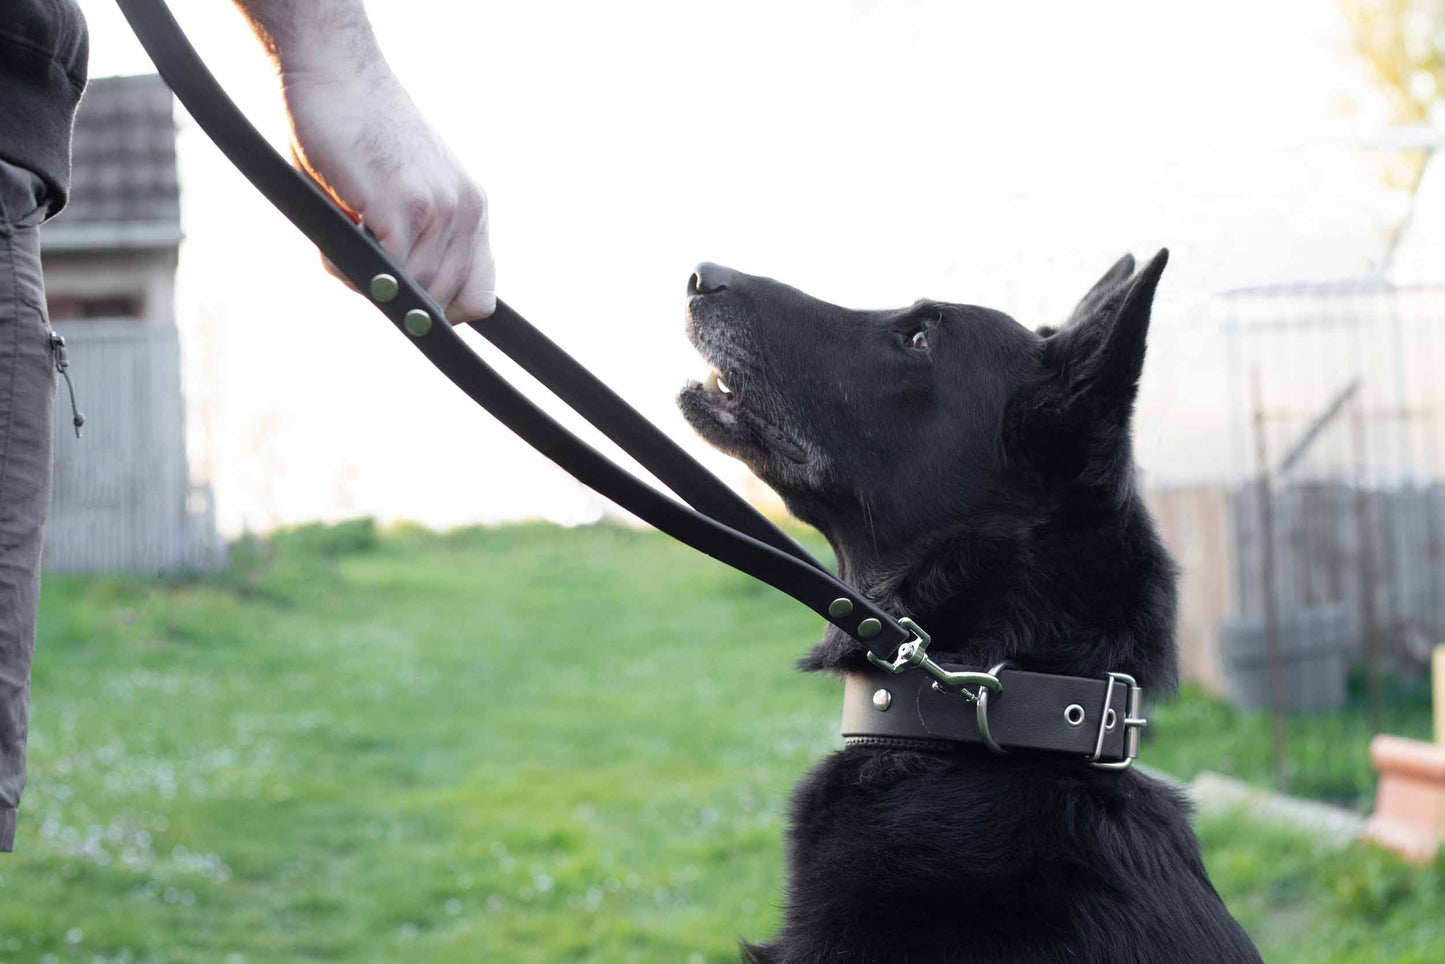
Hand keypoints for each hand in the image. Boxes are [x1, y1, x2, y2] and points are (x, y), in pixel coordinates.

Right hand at [280, 67, 495, 321]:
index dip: (440, 310)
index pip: (479, 298)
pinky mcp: (405, 205)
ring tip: (343, 226)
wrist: (337, 71)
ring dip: (363, 275)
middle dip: (393, 294)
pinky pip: (383, 272)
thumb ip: (417, 240)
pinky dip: (348, 263)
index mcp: (472, 209)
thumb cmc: (358, 131)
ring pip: (409, 291)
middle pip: (438, 301)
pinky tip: (337, 223)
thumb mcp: (403, 192)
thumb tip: (403, 304)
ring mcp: (439, 209)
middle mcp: (466, 210)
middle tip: (356, 251)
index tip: (404, 297)